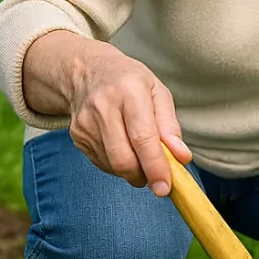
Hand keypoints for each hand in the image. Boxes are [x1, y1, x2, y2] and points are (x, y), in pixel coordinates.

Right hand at [26, 31, 190, 195]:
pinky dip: (118, 165)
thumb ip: (170, 126)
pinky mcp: (76, 136)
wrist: (86, 71)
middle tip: (157, 177)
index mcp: (129, 90)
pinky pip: (102, 164)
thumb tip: (181, 157)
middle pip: (123, 158)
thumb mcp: (157, 92)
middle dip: (144, 175)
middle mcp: (102, 106)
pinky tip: (122, 147)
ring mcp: (85, 123)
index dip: (155, 166)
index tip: (165, 187)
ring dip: (132, 171)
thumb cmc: (129, 82)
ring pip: (113, 165)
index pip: (142, 137)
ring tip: (140, 155)